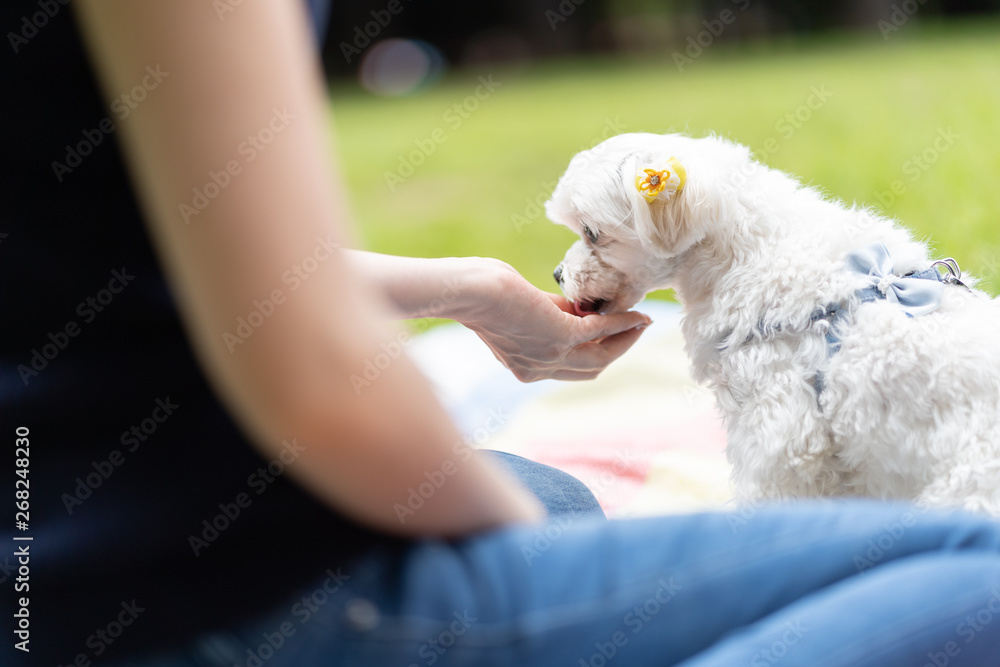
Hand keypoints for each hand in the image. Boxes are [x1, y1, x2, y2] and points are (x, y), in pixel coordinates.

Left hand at [459, 259, 651, 381]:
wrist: (469, 291)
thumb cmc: (482, 291)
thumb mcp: (520, 309)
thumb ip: (548, 312)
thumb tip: (575, 307)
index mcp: (524, 366)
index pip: (566, 368)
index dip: (592, 352)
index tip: (611, 333)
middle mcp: (537, 369)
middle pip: (590, 369)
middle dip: (616, 350)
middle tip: (635, 329)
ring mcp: (550, 356)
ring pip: (601, 357)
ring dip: (625, 340)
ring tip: (642, 322)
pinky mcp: (559, 337)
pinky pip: (599, 332)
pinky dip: (619, 323)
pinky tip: (633, 314)